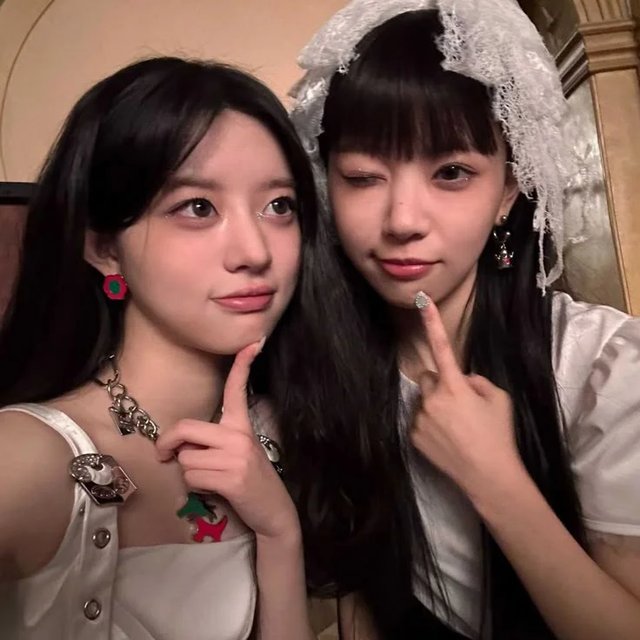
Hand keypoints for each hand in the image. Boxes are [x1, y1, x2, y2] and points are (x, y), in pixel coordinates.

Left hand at [155, 340, 298, 540]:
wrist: (273, 511)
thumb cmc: (249, 480)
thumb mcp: (236, 453)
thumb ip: (212, 441)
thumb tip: (180, 445)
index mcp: (242, 425)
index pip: (238, 390)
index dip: (242, 366)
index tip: (252, 344)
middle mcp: (239, 436)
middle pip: (186, 429)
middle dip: (168, 443)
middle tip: (164, 454)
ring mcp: (236, 457)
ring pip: (185, 459)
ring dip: (188, 472)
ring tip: (210, 478)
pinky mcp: (231, 478)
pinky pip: (192, 478)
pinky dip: (195, 487)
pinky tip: (214, 490)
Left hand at [410, 294, 523, 498]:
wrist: (488, 476)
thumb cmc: (499, 435)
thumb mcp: (499, 400)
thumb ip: (477, 382)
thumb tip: (462, 380)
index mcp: (455, 386)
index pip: (442, 347)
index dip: (432, 323)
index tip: (423, 302)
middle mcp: (432, 398)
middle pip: (427, 378)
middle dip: (439, 384)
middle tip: (458, 403)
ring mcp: (420, 418)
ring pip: (423, 402)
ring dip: (434, 406)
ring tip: (456, 428)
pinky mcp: (413, 436)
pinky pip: (418, 421)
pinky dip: (429, 425)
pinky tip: (447, 439)